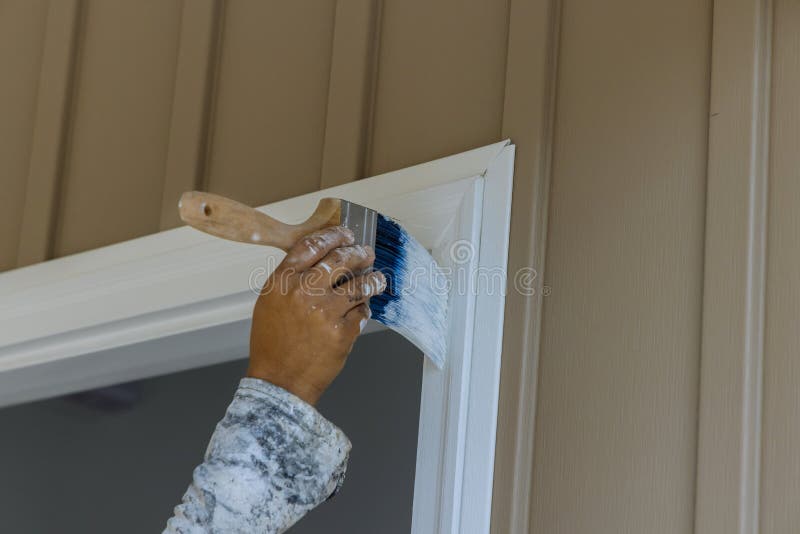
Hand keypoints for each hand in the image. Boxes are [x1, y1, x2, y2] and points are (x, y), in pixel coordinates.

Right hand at [247, 226, 386, 404]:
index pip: (312, 245)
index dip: (333, 236)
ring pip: (360, 285)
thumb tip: (322, 261)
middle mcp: (304, 292)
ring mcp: (325, 311)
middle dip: (359, 253)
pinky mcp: (342, 331)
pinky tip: (361, 311)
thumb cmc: (273, 344)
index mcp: (282, 281)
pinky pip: (361, 312)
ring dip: (373, 279)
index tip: (345, 233)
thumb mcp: (270, 302)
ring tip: (377, 279)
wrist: (278, 380)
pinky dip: (363, 310)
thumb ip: (292, 279)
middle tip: (366, 253)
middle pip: (341, 259)